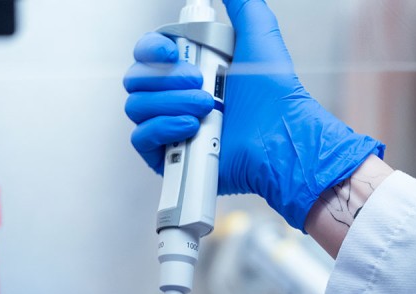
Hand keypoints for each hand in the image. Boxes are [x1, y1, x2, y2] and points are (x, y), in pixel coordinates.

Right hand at [123, 0, 384, 230]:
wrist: (279, 137)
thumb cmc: (273, 94)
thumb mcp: (258, 35)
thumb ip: (242, 5)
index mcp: (187, 67)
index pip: (146, 52)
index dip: (152, 48)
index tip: (173, 50)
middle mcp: (173, 97)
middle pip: (136, 77)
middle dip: (167, 78)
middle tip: (200, 82)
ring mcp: (168, 127)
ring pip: (136, 106)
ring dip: (171, 103)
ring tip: (207, 107)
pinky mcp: (167, 157)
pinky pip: (141, 137)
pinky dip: (163, 128)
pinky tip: (191, 127)